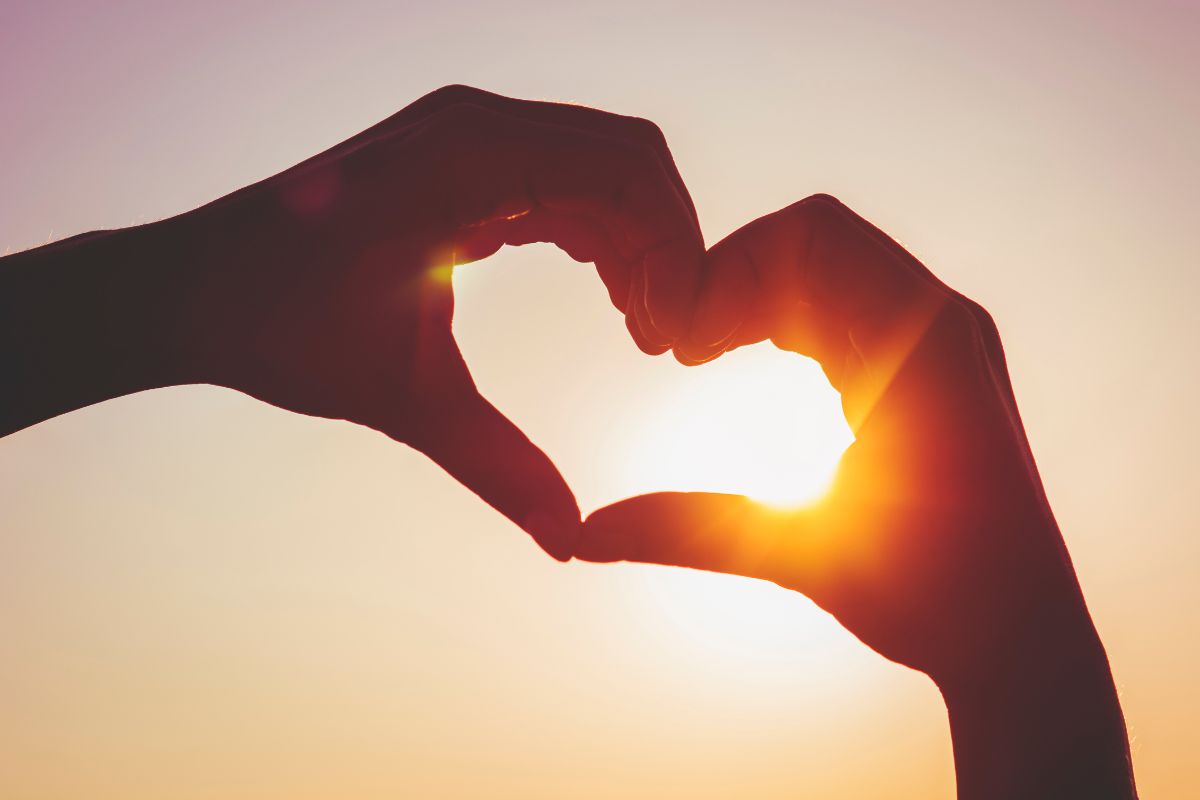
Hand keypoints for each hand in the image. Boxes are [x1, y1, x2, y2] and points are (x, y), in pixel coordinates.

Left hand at [0, 85, 704, 559]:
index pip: (624, 170)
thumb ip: (497, 467)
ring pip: (597, 163)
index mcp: (465, 159)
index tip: (681, 338)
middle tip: (674, 338)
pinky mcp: (454, 154)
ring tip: (645, 329)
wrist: (190, 288)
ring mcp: (461, 131)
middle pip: (626, 157)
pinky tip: (610, 296)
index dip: (674, 250)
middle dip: (666, 243)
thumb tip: (571, 543)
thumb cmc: (282, 328)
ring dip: (635, 238)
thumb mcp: (405, 401)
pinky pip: (558, 175)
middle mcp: (471, 124)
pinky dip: (596, 229)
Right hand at [575, 195, 1135, 796]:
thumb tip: (581, 536)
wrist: (1024, 638)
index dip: (723, 271)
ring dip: (759, 290)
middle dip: (733, 274)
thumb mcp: (802, 555)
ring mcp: (947, 337)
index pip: (807, 239)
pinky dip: (791, 309)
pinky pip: (855, 295)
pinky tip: (747, 354)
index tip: (673, 346)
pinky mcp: (939, 359)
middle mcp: (943, 322)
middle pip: (816, 235)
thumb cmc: (932, 599)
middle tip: (678, 344)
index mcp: (919, 347)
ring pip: (834, 260)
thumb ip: (688, 533)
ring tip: (701, 351)